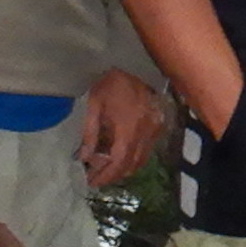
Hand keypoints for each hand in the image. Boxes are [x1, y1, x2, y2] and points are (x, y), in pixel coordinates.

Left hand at [79, 70, 169, 188]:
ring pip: (141, 161)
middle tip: (96, 178)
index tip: (92, 182)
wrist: (135, 64)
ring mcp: (155, 131)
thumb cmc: (111, 82)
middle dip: (113, 175)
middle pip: (131, 165)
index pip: (119, 161)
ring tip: (106, 170)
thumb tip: (85, 158)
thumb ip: (90, 134)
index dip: (106, 175)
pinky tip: (121, 156)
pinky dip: (134, 159)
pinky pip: (147, 151)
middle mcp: (146, 133)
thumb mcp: (95, 106)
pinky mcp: (159, 127)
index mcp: (129, 127)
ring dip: (124, 169)